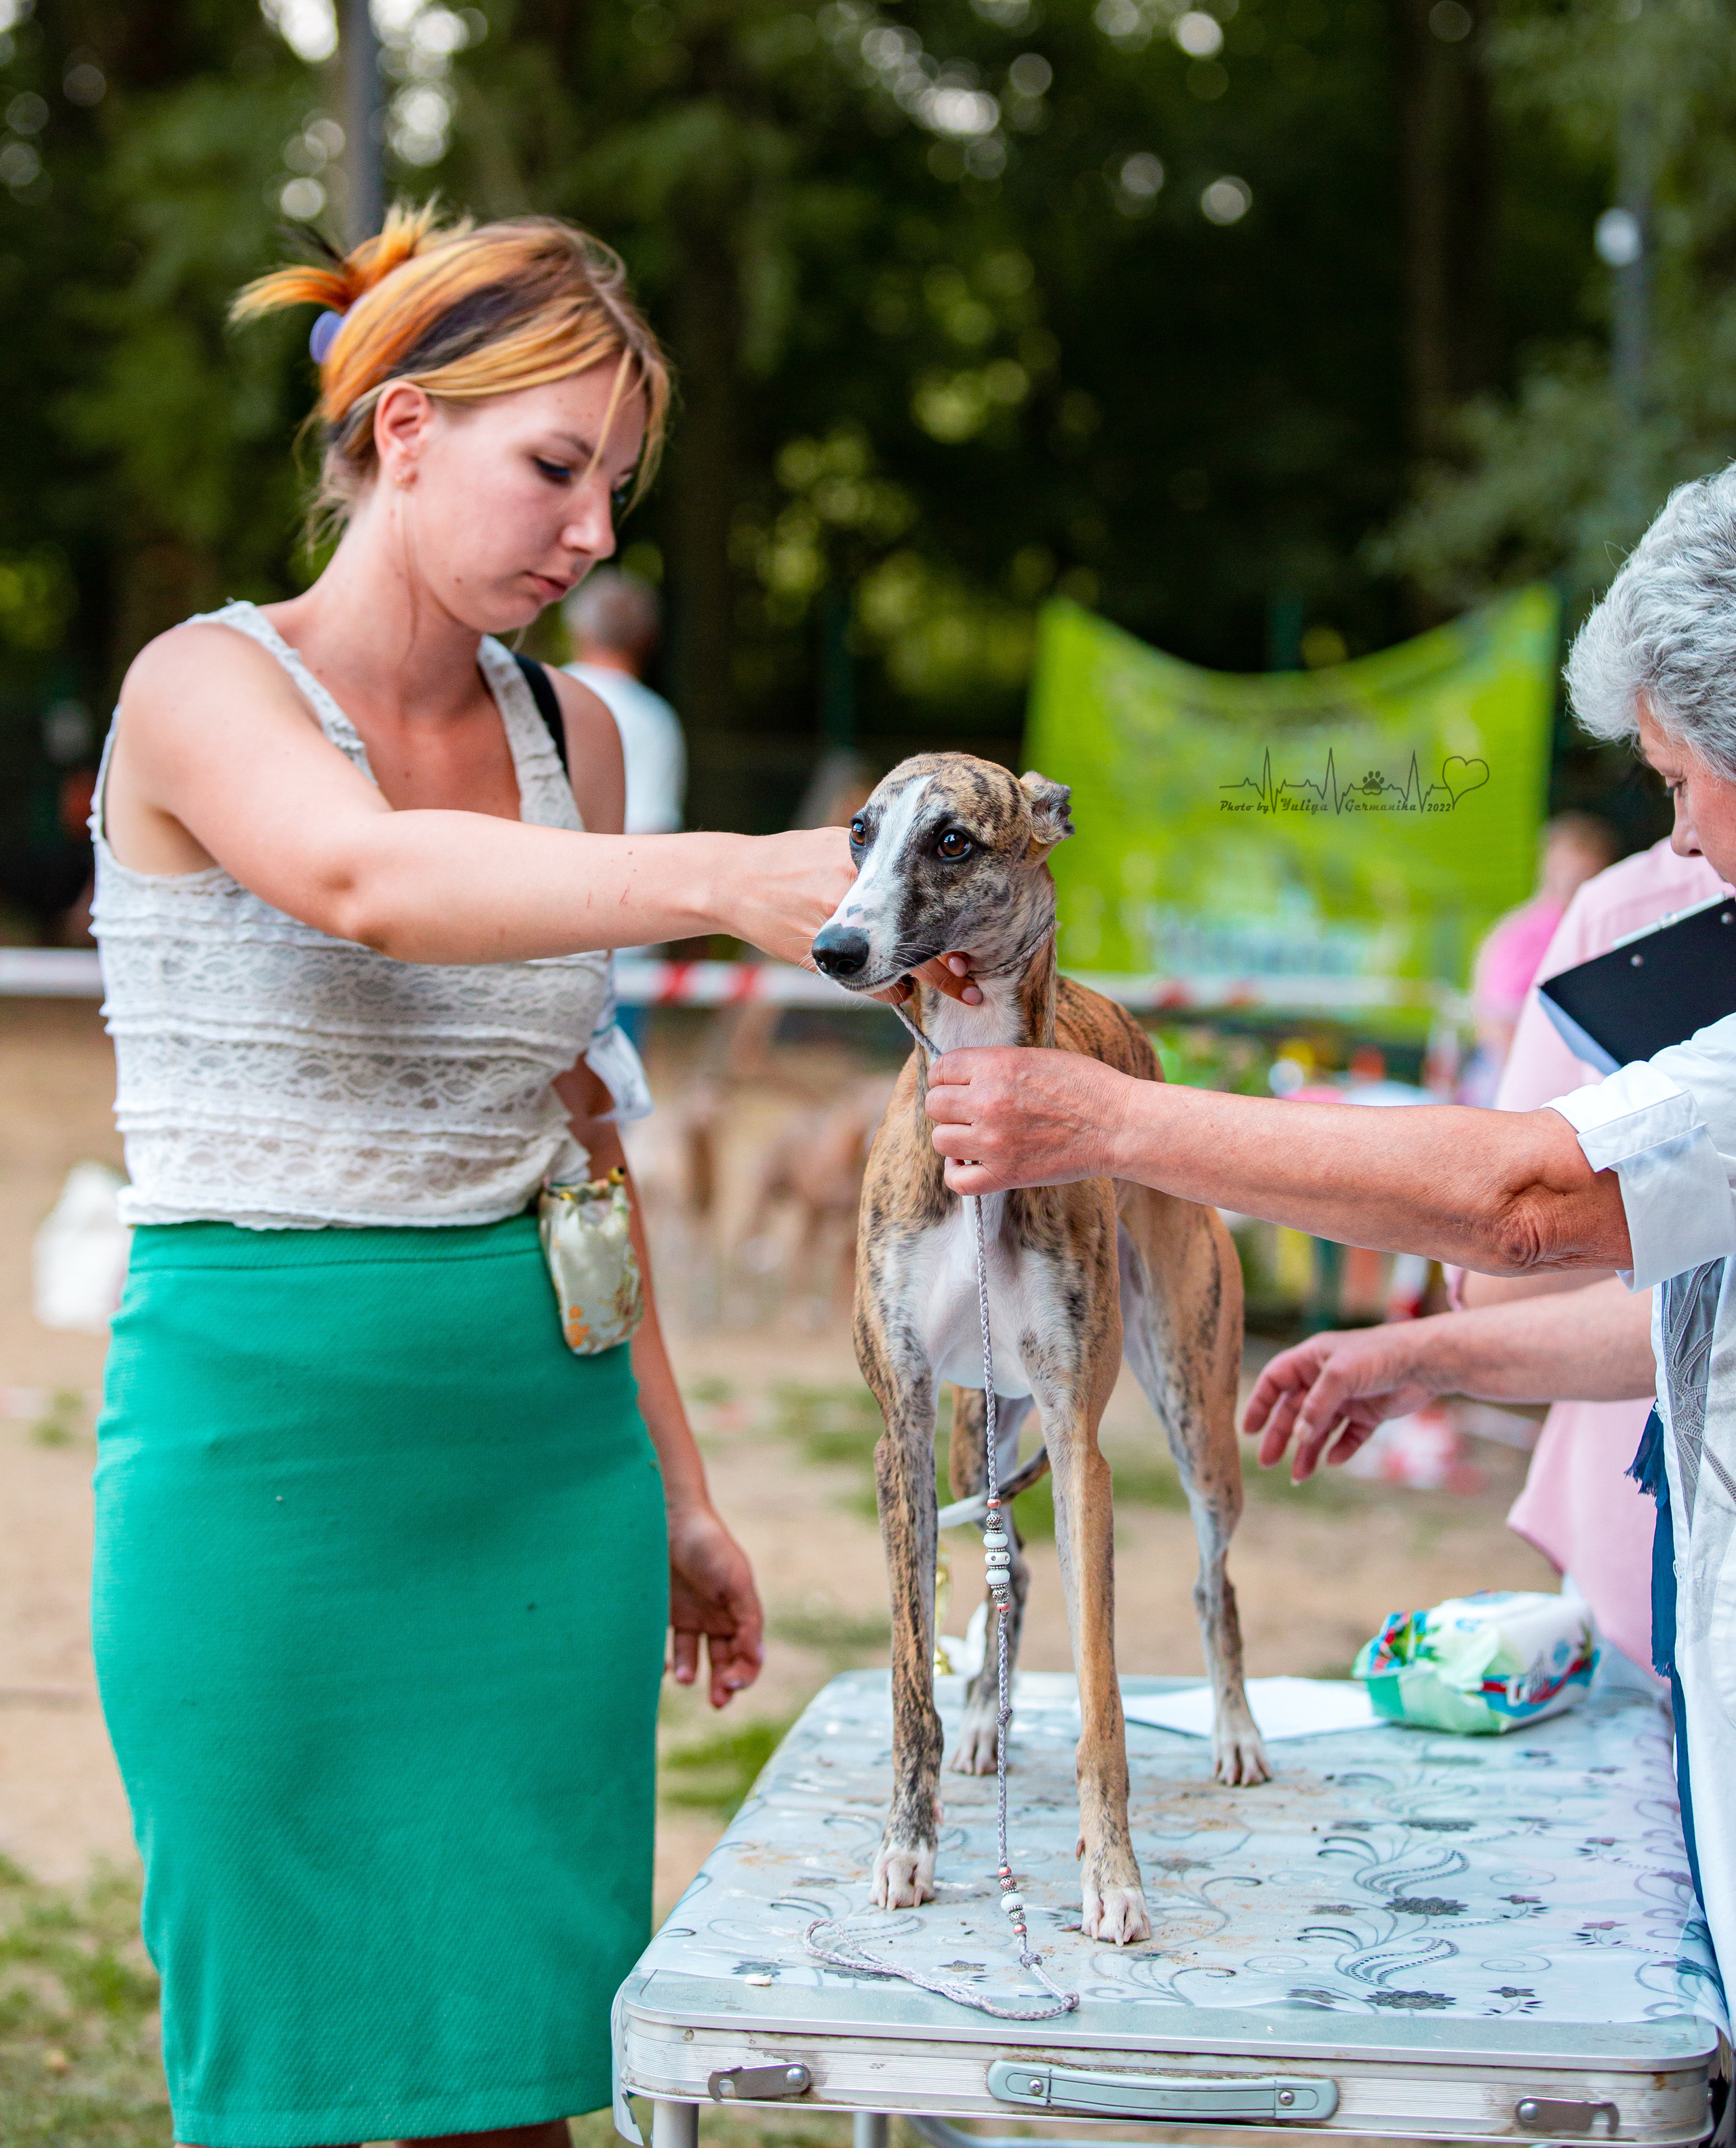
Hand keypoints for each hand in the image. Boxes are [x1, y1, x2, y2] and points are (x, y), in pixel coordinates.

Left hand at [667, 1503, 763, 1708]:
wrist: (670, 1520)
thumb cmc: (709, 1546)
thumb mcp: (735, 1581)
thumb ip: (747, 1620)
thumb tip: (756, 1658)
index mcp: (740, 1613)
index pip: (749, 1654)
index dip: (746, 1673)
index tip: (732, 1683)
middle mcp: (716, 1619)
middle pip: (724, 1663)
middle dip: (723, 1686)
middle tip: (717, 1702)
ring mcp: (689, 1618)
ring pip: (693, 1660)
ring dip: (691, 1674)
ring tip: (684, 1677)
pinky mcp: (663, 1616)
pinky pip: (664, 1648)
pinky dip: (662, 1662)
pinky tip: (660, 1666)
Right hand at [717, 833, 981, 1003]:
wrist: (736, 880)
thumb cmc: (794, 860)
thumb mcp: (838, 844)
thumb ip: (879, 859)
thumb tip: (926, 867)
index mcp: (863, 862)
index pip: (923, 897)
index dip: (952, 927)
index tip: (969, 947)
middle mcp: (852, 895)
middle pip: (918, 940)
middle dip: (946, 971)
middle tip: (968, 985)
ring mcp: (835, 929)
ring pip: (894, 969)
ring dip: (916, 982)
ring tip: (929, 984)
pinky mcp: (821, 957)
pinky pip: (867, 986)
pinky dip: (885, 992)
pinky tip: (892, 987)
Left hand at [924, 1046, 1135, 1193]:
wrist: (1118, 1125)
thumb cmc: (1086, 1086)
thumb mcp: (1037, 1057)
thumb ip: (997, 1064)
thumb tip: (965, 1075)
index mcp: (996, 1066)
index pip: (940, 1069)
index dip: (947, 1077)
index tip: (960, 1085)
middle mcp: (987, 1101)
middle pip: (935, 1104)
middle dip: (949, 1106)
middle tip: (970, 1111)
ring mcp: (993, 1141)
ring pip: (940, 1140)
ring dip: (954, 1138)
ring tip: (975, 1136)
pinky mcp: (1005, 1174)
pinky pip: (956, 1181)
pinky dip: (958, 1173)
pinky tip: (971, 1163)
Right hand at [1241, 1324, 1439, 1481]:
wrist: (1426, 1362)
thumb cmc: (1379, 1354)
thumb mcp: (1340, 1375)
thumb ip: (1316, 1406)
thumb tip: (1297, 1436)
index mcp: (1312, 1360)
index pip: (1276, 1380)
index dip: (1261, 1403)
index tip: (1250, 1430)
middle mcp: (1326, 1379)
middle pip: (1294, 1410)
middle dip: (1281, 1436)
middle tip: (1268, 1462)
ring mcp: (1348, 1398)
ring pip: (1320, 1429)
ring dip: (1308, 1451)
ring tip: (1299, 1475)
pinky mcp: (1370, 1413)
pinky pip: (1348, 1436)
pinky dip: (1340, 1449)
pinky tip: (1332, 1461)